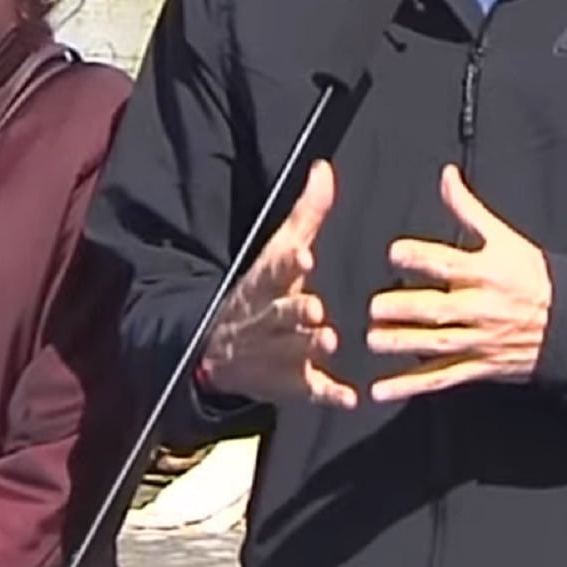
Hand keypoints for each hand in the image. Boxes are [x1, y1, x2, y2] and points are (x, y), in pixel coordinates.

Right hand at [197, 160, 359, 407]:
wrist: (217, 350)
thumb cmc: (263, 291)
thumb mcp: (279, 251)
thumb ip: (307, 214)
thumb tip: (324, 168)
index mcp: (265, 284)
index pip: (274, 271)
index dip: (288, 265)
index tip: (304, 257)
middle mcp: (266, 319)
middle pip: (279, 314)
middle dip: (295, 312)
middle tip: (316, 309)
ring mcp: (275, 353)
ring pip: (290, 351)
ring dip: (307, 347)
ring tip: (329, 340)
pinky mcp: (287, 383)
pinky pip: (307, 390)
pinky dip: (326, 394)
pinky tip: (349, 398)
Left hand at [367, 165, 552, 402]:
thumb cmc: (532, 275)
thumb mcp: (504, 238)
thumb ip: (469, 209)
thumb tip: (446, 175)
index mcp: (486, 272)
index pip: (450, 263)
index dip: (422, 257)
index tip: (395, 252)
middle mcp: (480, 307)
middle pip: (439, 309)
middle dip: (406, 308)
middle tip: (375, 306)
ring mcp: (478, 340)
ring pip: (436, 345)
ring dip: (403, 344)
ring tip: (373, 340)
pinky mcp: (477, 366)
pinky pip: (441, 378)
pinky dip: (411, 386)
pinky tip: (382, 390)